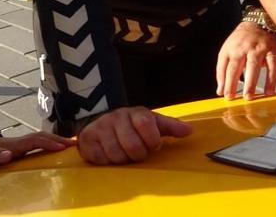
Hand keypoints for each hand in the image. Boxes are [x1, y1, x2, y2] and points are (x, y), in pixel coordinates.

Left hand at [0, 132, 72, 173]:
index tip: (63, 146)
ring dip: (56, 141)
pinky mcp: (19, 149)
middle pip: (41, 137)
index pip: (34, 141)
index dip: (49, 142)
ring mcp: (19, 145)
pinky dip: (49, 145)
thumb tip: (9, 155)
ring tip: (72, 146)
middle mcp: (18, 143)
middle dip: (58, 139)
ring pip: (41, 139)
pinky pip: (37, 145)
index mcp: (12, 145)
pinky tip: (56, 151)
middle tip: (76, 144)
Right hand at [76, 107, 191, 164]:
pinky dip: (106, 162)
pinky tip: (108, 155)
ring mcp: (100, 128)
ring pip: (116, 155)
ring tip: (123, 154)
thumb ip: (170, 126)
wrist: (100, 122)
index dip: (152, 140)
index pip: (146, 123)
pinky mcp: (86, 140)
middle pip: (132, 146)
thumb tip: (189, 131)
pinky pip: (100, 159)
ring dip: (123, 160)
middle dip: (138, 155)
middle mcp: (116, 117)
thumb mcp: (152, 123)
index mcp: (134, 113)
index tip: (153, 145)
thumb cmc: (132, 126)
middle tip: (137, 153)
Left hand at [215, 22, 275, 100]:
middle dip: (251, 82)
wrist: (258, 23)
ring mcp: (270, 50)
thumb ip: (222, 71)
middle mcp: (255, 49)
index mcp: (239, 49)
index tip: (229, 97)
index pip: (233, 67)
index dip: (230, 83)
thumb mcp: (226, 52)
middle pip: (253, 65)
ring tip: (268, 94)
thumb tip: (220, 91)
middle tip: (248, 97)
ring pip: (273, 64)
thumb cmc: (240, 42)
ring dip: (271, 79)